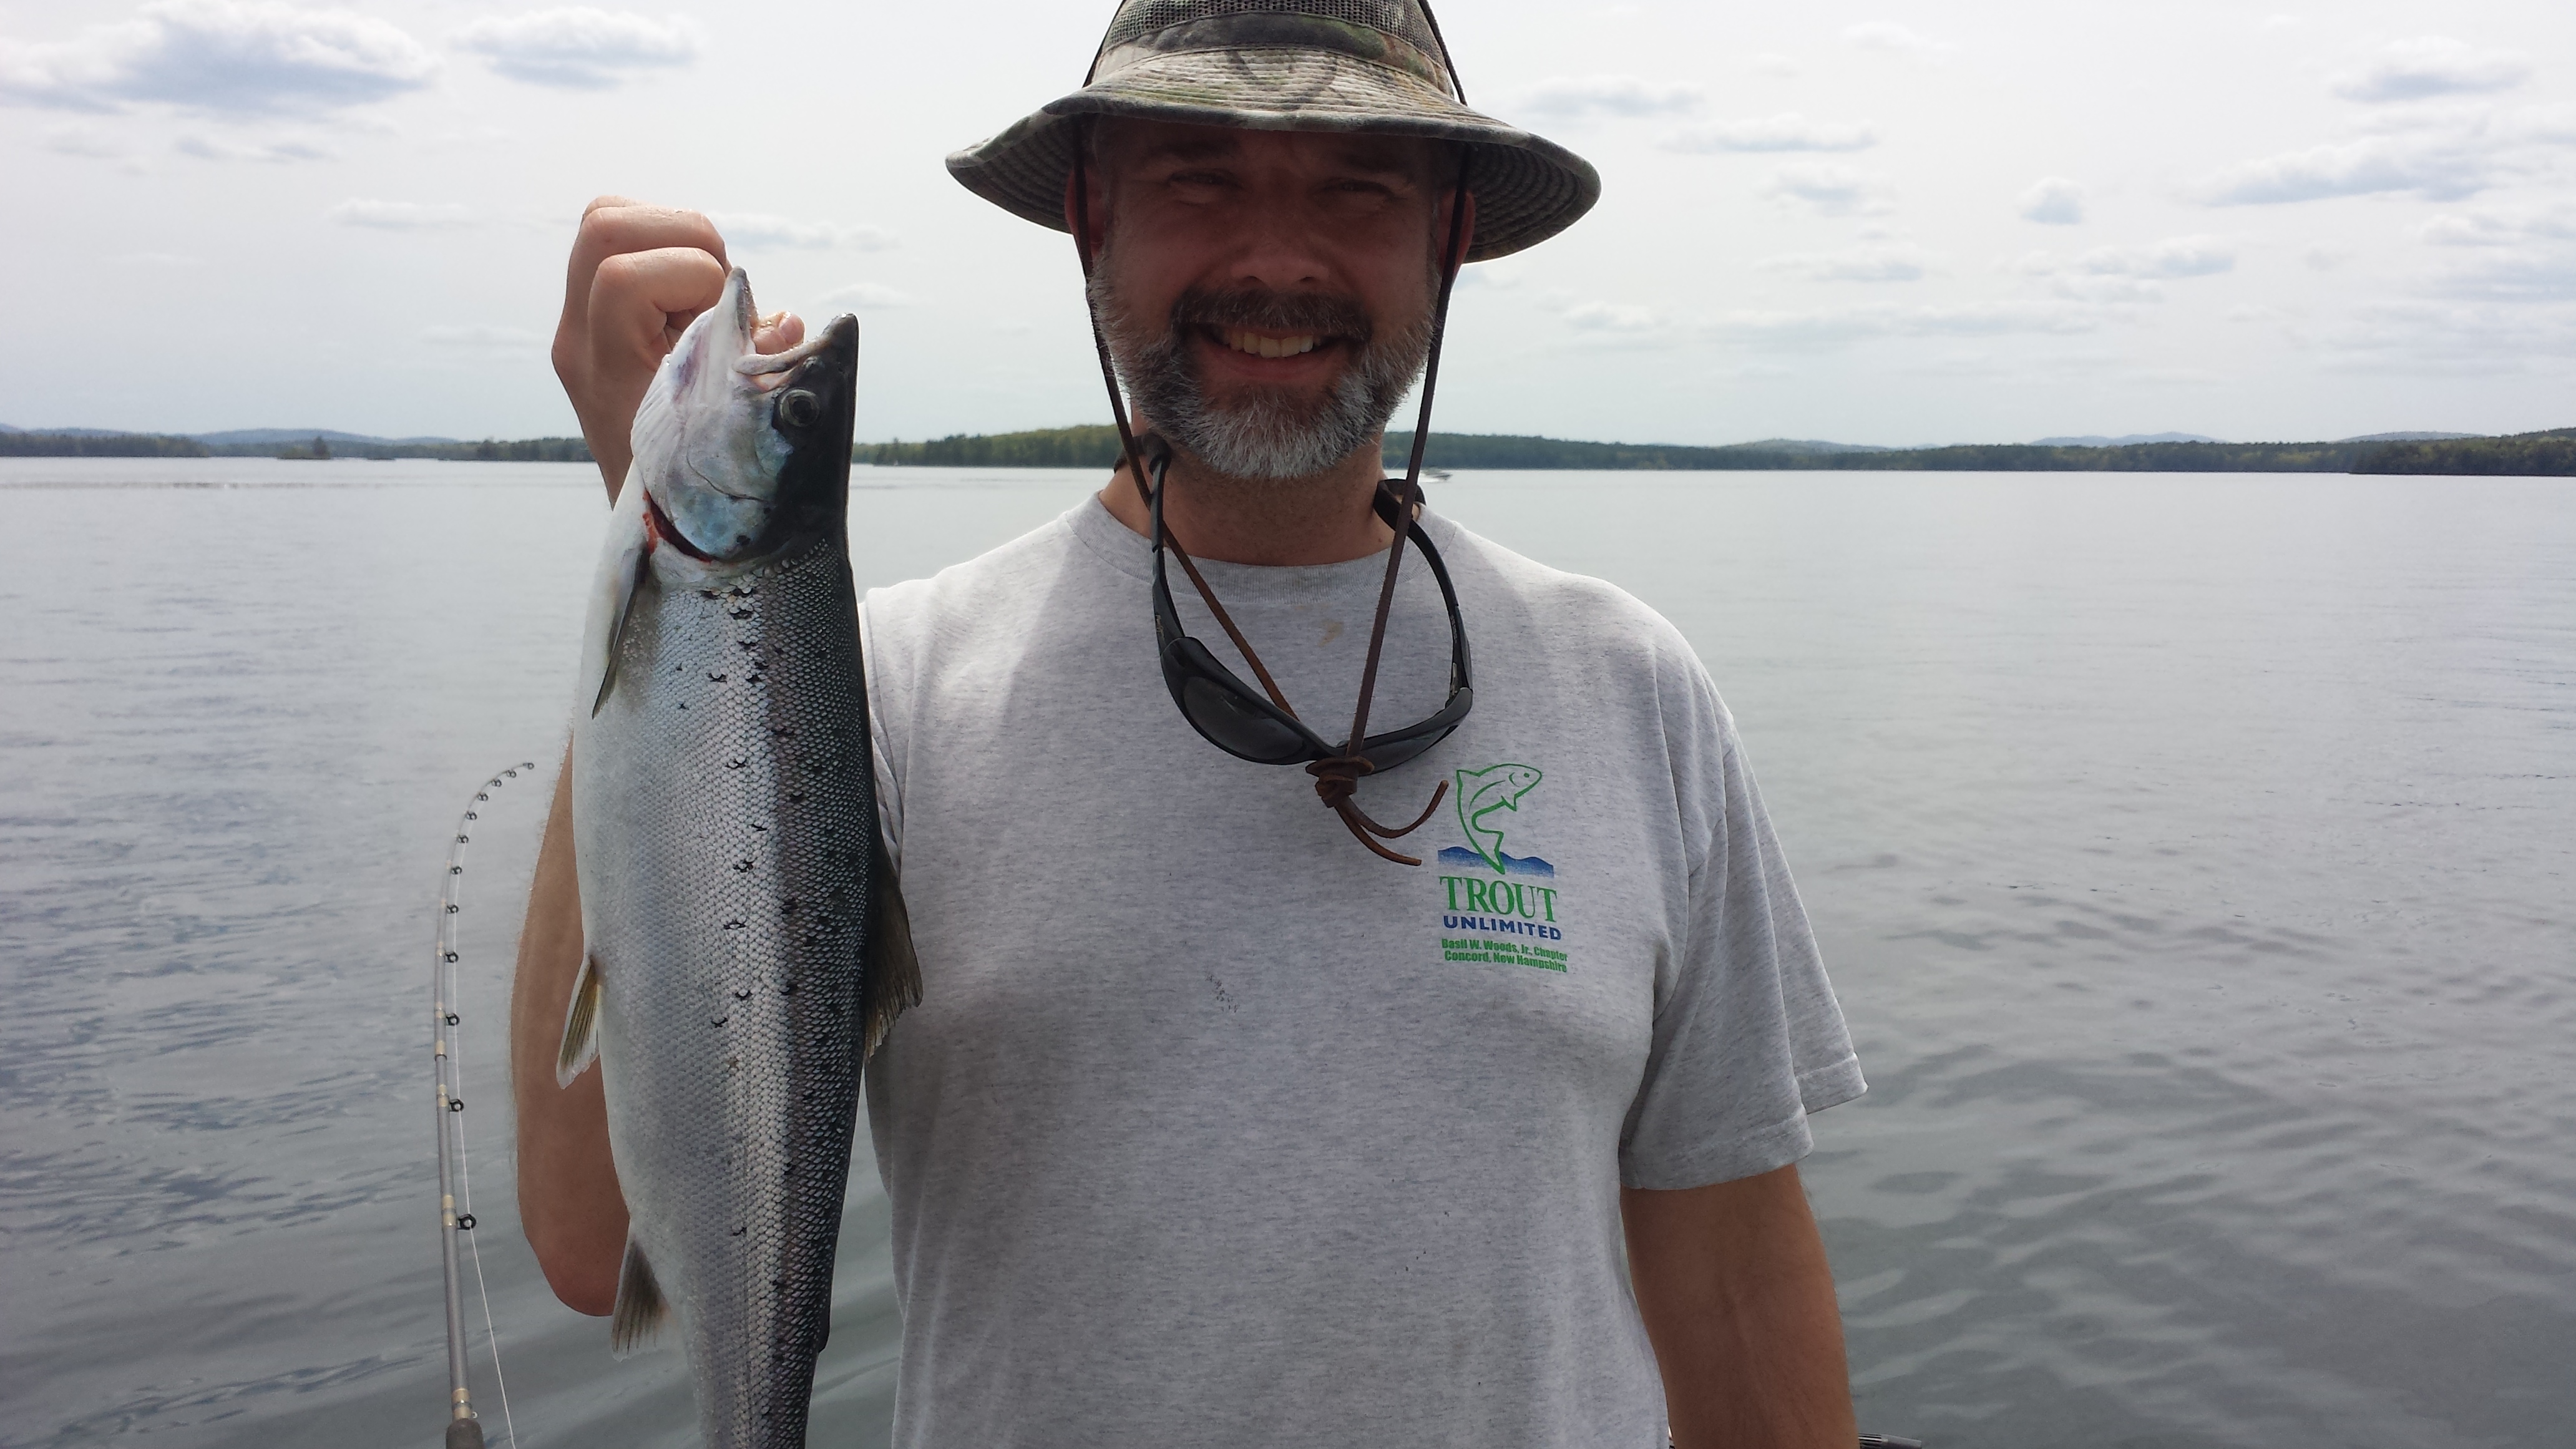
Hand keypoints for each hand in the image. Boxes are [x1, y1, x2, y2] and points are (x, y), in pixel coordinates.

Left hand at [551, 196, 805, 497]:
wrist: (658, 528)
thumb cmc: (703, 491)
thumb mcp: (738, 435)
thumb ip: (762, 374)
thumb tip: (786, 322)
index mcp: (603, 367)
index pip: (623, 276)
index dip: (692, 278)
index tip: (729, 322)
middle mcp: (579, 337)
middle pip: (605, 224)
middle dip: (686, 237)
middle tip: (722, 292)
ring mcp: (582, 323)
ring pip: (609, 220)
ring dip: (678, 237)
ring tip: (711, 293)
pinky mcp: (599, 316)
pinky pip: (622, 243)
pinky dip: (671, 248)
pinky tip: (699, 298)